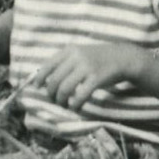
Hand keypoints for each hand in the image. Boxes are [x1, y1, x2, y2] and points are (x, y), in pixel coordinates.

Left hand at [32, 44, 146, 113]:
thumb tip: (47, 78)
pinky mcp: (96, 78)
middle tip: (53, 100)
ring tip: (64, 105)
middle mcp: (76, 57)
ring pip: (65, 88)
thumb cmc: (98, 58)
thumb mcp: (80, 53)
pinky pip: (80, 95)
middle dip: (51, 93)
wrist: (123, 57)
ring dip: (61, 100)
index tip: (36, 87)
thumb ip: (65, 62)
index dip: (40, 78)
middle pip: (55, 79)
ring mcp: (86, 67)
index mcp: (69, 50)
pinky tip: (75, 108)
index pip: (48, 65)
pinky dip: (75, 104)